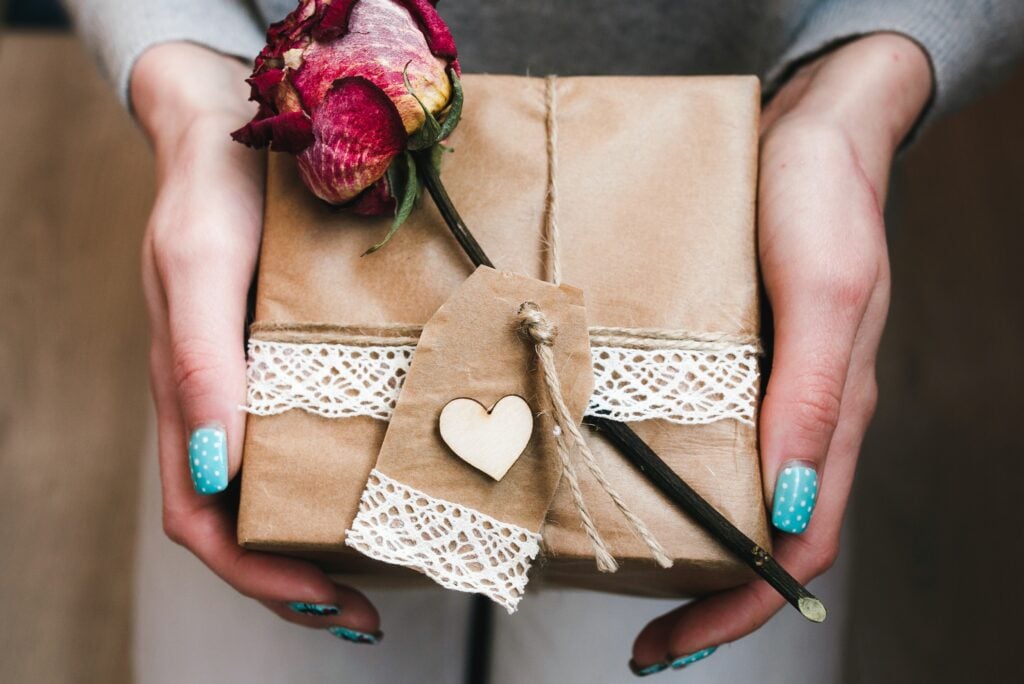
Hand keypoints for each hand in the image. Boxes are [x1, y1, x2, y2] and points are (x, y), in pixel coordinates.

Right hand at [133, 43, 379, 639]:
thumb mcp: (199, 268)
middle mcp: (222, 405)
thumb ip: (199, 361)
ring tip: (392, 570)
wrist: (230, 130)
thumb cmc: (211, 196)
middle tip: (371, 615)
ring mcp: (258, 384)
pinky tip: (394, 480)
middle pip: (245, 524)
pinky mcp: (292, 356)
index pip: (206, 520)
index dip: (259, 576)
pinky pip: (312, 434)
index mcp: (189, 399)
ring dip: (326, 542)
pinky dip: (346, 476)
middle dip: (301, 582)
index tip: (330, 604)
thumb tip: (218, 470)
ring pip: (280, 489)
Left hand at [631, 34, 931, 672]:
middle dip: (701, 592)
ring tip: (617, 568)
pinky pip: (697, 426)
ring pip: (725, 486)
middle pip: (756, 531)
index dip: (739, 606)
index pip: (795, 544)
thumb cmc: (824, 201)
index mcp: (827, 415)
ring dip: (679, 538)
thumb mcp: (825, 292)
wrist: (808, 128)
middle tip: (638, 632)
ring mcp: (759, 385)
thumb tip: (789, 504)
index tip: (673, 644)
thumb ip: (812, 396)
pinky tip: (613, 467)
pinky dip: (662, 465)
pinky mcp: (727, 351)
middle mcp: (792, 413)